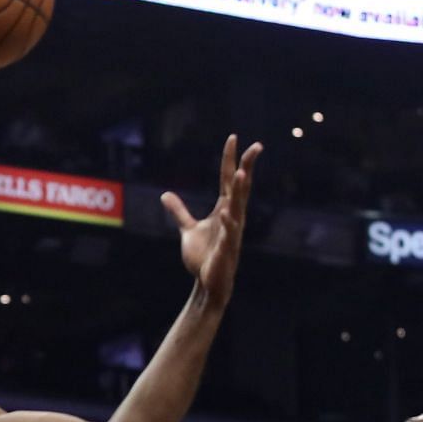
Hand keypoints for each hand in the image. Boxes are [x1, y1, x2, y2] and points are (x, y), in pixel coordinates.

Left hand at [161, 135, 261, 306]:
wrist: (207, 283)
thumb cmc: (204, 256)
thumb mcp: (188, 229)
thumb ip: (179, 211)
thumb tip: (165, 195)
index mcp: (224, 210)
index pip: (228, 180)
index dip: (229, 159)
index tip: (233, 138)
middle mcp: (232, 217)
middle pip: (240, 188)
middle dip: (247, 167)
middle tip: (256, 146)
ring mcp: (232, 232)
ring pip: (238, 207)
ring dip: (240, 190)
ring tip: (242, 172)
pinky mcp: (226, 249)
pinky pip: (229, 233)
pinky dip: (228, 223)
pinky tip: (227, 211)